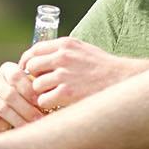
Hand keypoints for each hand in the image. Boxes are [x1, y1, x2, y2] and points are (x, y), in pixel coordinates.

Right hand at [0, 61, 44, 131]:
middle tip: (38, 120)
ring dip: (16, 119)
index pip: (16, 75)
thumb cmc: (26, 108)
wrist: (4, 125)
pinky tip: (7, 128)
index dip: (29, 90)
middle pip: (9, 92)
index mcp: (7, 70)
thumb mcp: (34, 98)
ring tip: (28, 128)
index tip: (41, 104)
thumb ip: (40, 93)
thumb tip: (50, 96)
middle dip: (26, 109)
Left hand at [21, 38, 148, 110]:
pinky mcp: (67, 92)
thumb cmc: (103, 67)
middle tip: (40, 87)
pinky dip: (48, 105)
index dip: (27, 61)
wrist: (123, 80)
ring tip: (53, 97)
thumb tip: (42, 58)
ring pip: (36, 86)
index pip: (35, 50)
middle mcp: (62, 57)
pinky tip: (58, 105)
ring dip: (41, 93)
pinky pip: (43, 100)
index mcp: (66, 44)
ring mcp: (64, 74)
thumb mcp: (83, 50)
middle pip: (32, 67)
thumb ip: (64, 51)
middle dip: (33, 78)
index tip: (26, 70)